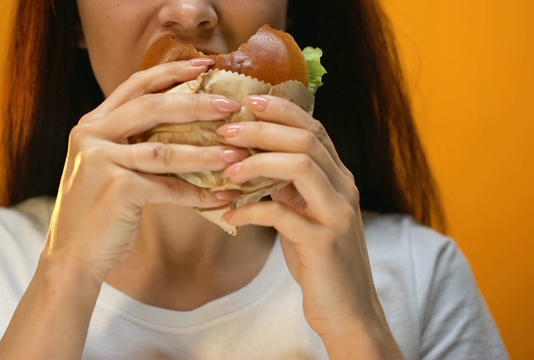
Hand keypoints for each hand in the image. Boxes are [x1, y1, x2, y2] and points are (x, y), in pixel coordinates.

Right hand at [43, 59, 247, 283]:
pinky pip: (168, 187)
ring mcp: (100, 160)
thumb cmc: (98, 213)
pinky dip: (197, 193)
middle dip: (196, 103)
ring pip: (165, 149)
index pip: (136, 85)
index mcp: (92, 124)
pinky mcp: (116, 188)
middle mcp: (92, 135)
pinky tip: (220, 196)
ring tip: (237, 153)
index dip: (172, 72)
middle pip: (153, 107)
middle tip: (230, 105)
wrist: (71, 257)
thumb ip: (133, 143)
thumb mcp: (108, 167)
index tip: (205, 66)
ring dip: (206, 153)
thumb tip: (186, 127)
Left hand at [218, 95, 402, 357]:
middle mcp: (344, 189)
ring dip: (256, 162)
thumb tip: (255, 163)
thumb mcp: (306, 217)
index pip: (314, 128)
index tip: (248, 101)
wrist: (348, 312)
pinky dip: (249, 210)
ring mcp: (337, 214)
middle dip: (262, 129)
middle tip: (226, 130)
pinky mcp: (323, 242)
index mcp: (339, 178)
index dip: (281, 110)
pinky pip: (280, 214)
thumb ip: (289, 189)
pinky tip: (228, 215)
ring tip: (226, 170)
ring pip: (300, 165)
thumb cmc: (320, 262)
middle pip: (305, 138)